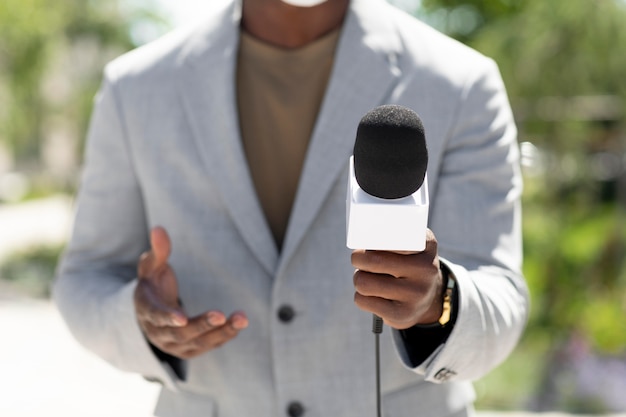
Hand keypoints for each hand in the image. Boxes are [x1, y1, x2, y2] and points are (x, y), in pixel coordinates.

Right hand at [134, 226, 247, 358]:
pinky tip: (239, 323)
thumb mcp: (152, 266)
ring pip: (198, 343)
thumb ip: (158, 250)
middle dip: (201, 325)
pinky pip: (208, 345)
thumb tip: (158, 228)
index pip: (156, 316)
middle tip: (221, 314)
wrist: (151, 312)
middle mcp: (158, 333)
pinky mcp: (190, 349)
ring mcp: (174, 345)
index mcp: (146, 310)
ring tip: (242, 318)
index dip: (168, 317)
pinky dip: (224, 336)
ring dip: (221, 332)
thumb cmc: (153, 283)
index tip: (182, 318)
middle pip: (180, 334)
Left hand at [351, 229, 443, 329]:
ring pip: (363, 282)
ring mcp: (416, 294)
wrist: (428, 298)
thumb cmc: (409, 263)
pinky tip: (372, 295)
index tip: (367, 243)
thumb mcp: (412, 243)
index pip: (395, 238)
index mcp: (426, 246)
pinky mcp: (403, 314)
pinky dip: (360, 297)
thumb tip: (361, 240)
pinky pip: (362, 301)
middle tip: (359, 258)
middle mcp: (426, 270)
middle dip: (358, 258)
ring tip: (366, 277)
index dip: (373, 240)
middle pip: (372, 260)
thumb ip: (393, 234)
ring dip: (359, 278)